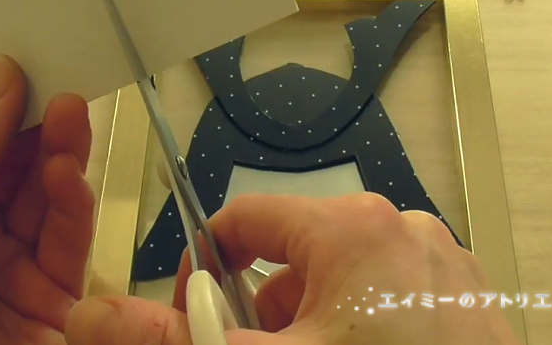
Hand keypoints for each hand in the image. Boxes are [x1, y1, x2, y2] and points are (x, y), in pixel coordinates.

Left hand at [0, 55, 94, 344]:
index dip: (3, 112)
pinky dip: (73, 203)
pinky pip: (71, 240)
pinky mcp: (56, 299)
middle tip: (61, 88)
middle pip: (20, 172)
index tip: (28, 73)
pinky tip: (67, 174)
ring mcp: (17, 269)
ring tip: (71, 116)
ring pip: (52, 200)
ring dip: (62, 158)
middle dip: (40, 129)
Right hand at [65, 194, 520, 344]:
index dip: (206, 264)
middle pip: (292, 251)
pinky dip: (359, 322)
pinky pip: (385, 290)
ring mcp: (434, 259)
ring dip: (311, 319)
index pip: (244, 218)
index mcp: (350, 227)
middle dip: (263, 306)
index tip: (198, 311)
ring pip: (339, 275)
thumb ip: (177, 338)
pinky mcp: (457, 292)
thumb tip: (95, 317)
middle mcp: (397, 227)